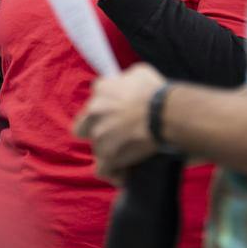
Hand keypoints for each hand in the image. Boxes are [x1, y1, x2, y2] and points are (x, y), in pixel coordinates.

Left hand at [72, 63, 165, 180]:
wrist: (163, 113)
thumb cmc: (155, 92)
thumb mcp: (139, 72)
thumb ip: (125, 78)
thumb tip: (126, 82)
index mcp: (101, 90)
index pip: (94, 98)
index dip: (105, 107)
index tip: (116, 112)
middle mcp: (94, 112)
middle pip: (83, 127)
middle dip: (96, 130)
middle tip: (115, 134)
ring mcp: (99, 135)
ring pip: (96, 148)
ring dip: (109, 151)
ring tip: (127, 156)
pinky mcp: (108, 155)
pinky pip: (103, 170)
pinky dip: (113, 173)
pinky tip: (123, 175)